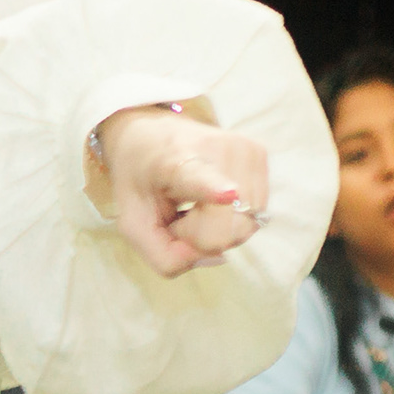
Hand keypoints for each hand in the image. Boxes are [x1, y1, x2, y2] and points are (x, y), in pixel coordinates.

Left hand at [96, 108, 269, 277]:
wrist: (151, 136)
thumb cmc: (140, 182)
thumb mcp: (133, 224)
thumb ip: (164, 257)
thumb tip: (218, 257)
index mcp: (173, 160)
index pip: (200, 178)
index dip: (215, 190)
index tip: (229, 193)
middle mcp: (216, 148)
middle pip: (226, 229)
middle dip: (200, 238)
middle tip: (179, 217)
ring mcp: (244, 149)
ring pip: (245, 226)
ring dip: (217, 230)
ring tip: (194, 206)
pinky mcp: (259, 154)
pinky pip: (255, 215)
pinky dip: (233, 220)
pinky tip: (213, 201)